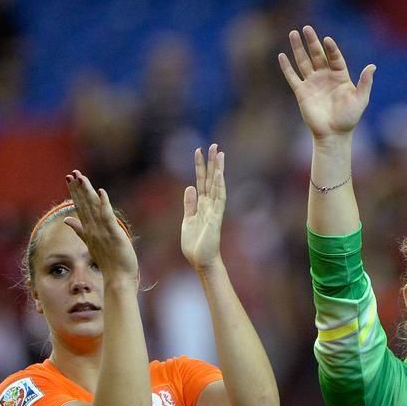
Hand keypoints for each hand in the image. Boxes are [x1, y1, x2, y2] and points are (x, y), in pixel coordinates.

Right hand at [63, 170, 137, 279]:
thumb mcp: (91, 243)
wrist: (118, 278)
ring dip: (87, 192)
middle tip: (72, 173)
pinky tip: (101, 192)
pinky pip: (107, 216)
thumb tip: (66, 220)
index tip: (69, 178)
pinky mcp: (113, 234)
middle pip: (84, 204)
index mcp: (88, 229)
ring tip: (81, 177)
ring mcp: (102, 231)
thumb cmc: (108, 261)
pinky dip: (104, 204)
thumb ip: (79, 230)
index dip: (74, 192)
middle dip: (78, 188)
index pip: (80, 206)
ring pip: (93, 207)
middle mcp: (93, 229)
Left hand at [180, 144, 225, 269]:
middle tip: (214, 145)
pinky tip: (219, 174)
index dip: (200, 166)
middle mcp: (209, 205)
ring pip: (216, 185)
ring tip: (219, 153)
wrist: (201, 261)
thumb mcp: (187, 220)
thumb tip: (190, 187)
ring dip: (218, 169)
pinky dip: (219, 186)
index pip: (201, 181)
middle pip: (211, 179)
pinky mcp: (215, 218)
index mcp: (201, 205)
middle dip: (212, 162)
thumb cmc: (195, 244)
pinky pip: (219, 199)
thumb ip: (189, 204)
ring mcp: (214, 210)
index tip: (199, 150)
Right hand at [278, 26, 374, 140]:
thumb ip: (365, 82)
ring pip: (303, 62)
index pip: (334, 57)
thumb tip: (372, 66)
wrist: (333, 134)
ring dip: (298, 48)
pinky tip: (282, 56)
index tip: (327, 40)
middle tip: (306, 28)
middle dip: (312, 42)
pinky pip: (293, 77)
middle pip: (317, 55)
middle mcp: (325, 77)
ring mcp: (313, 83)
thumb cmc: (349, 118)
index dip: (331, 49)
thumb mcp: (360, 99)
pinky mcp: (302, 92)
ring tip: (293, 33)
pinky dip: (287, 67)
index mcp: (340, 76)